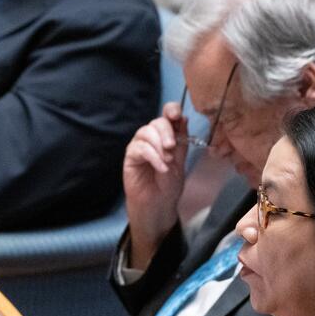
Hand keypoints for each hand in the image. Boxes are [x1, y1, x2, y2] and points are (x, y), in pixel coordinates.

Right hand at [122, 103, 187, 267]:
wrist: (159, 205)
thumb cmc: (169, 185)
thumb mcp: (181, 161)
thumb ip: (182, 141)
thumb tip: (184, 118)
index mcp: (165, 136)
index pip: (166, 115)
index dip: (171, 110)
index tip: (176, 115)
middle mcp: (151, 138)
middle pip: (156, 122)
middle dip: (166, 133)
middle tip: (173, 148)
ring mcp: (139, 146)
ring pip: (146, 133)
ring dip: (159, 145)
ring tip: (168, 162)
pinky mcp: (130, 157)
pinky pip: (139, 148)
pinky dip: (153, 156)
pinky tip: (161, 167)